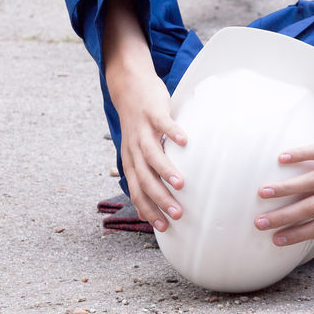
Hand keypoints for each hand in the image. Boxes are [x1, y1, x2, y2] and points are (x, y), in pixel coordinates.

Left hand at [109, 69, 187, 231]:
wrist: (128, 86)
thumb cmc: (140, 123)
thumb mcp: (139, 148)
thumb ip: (148, 168)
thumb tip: (161, 193)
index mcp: (131, 160)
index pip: (137, 191)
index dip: (148, 210)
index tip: (164, 227)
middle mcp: (134, 148)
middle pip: (144, 178)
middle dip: (160, 198)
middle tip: (177, 214)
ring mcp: (142, 130)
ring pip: (151, 155)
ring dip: (165, 171)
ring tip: (181, 184)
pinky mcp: (152, 112)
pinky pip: (162, 124)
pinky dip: (172, 133)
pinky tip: (185, 141)